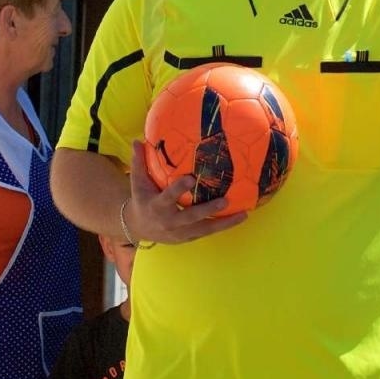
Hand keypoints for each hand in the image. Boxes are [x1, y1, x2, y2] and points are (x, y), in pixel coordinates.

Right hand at [124, 141, 246, 243]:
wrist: (138, 227)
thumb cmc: (142, 199)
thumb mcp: (137, 182)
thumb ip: (139, 162)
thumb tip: (137, 140)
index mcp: (157, 206)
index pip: (168, 197)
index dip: (179, 189)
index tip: (191, 178)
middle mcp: (169, 222)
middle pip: (190, 217)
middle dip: (208, 210)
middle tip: (225, 200)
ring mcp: (180, 233)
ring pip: (204, 229)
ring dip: (224, 223)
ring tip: (243, 215)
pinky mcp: (188, 238)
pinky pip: (207, 232)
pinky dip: (222, 226)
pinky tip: (239, 218)